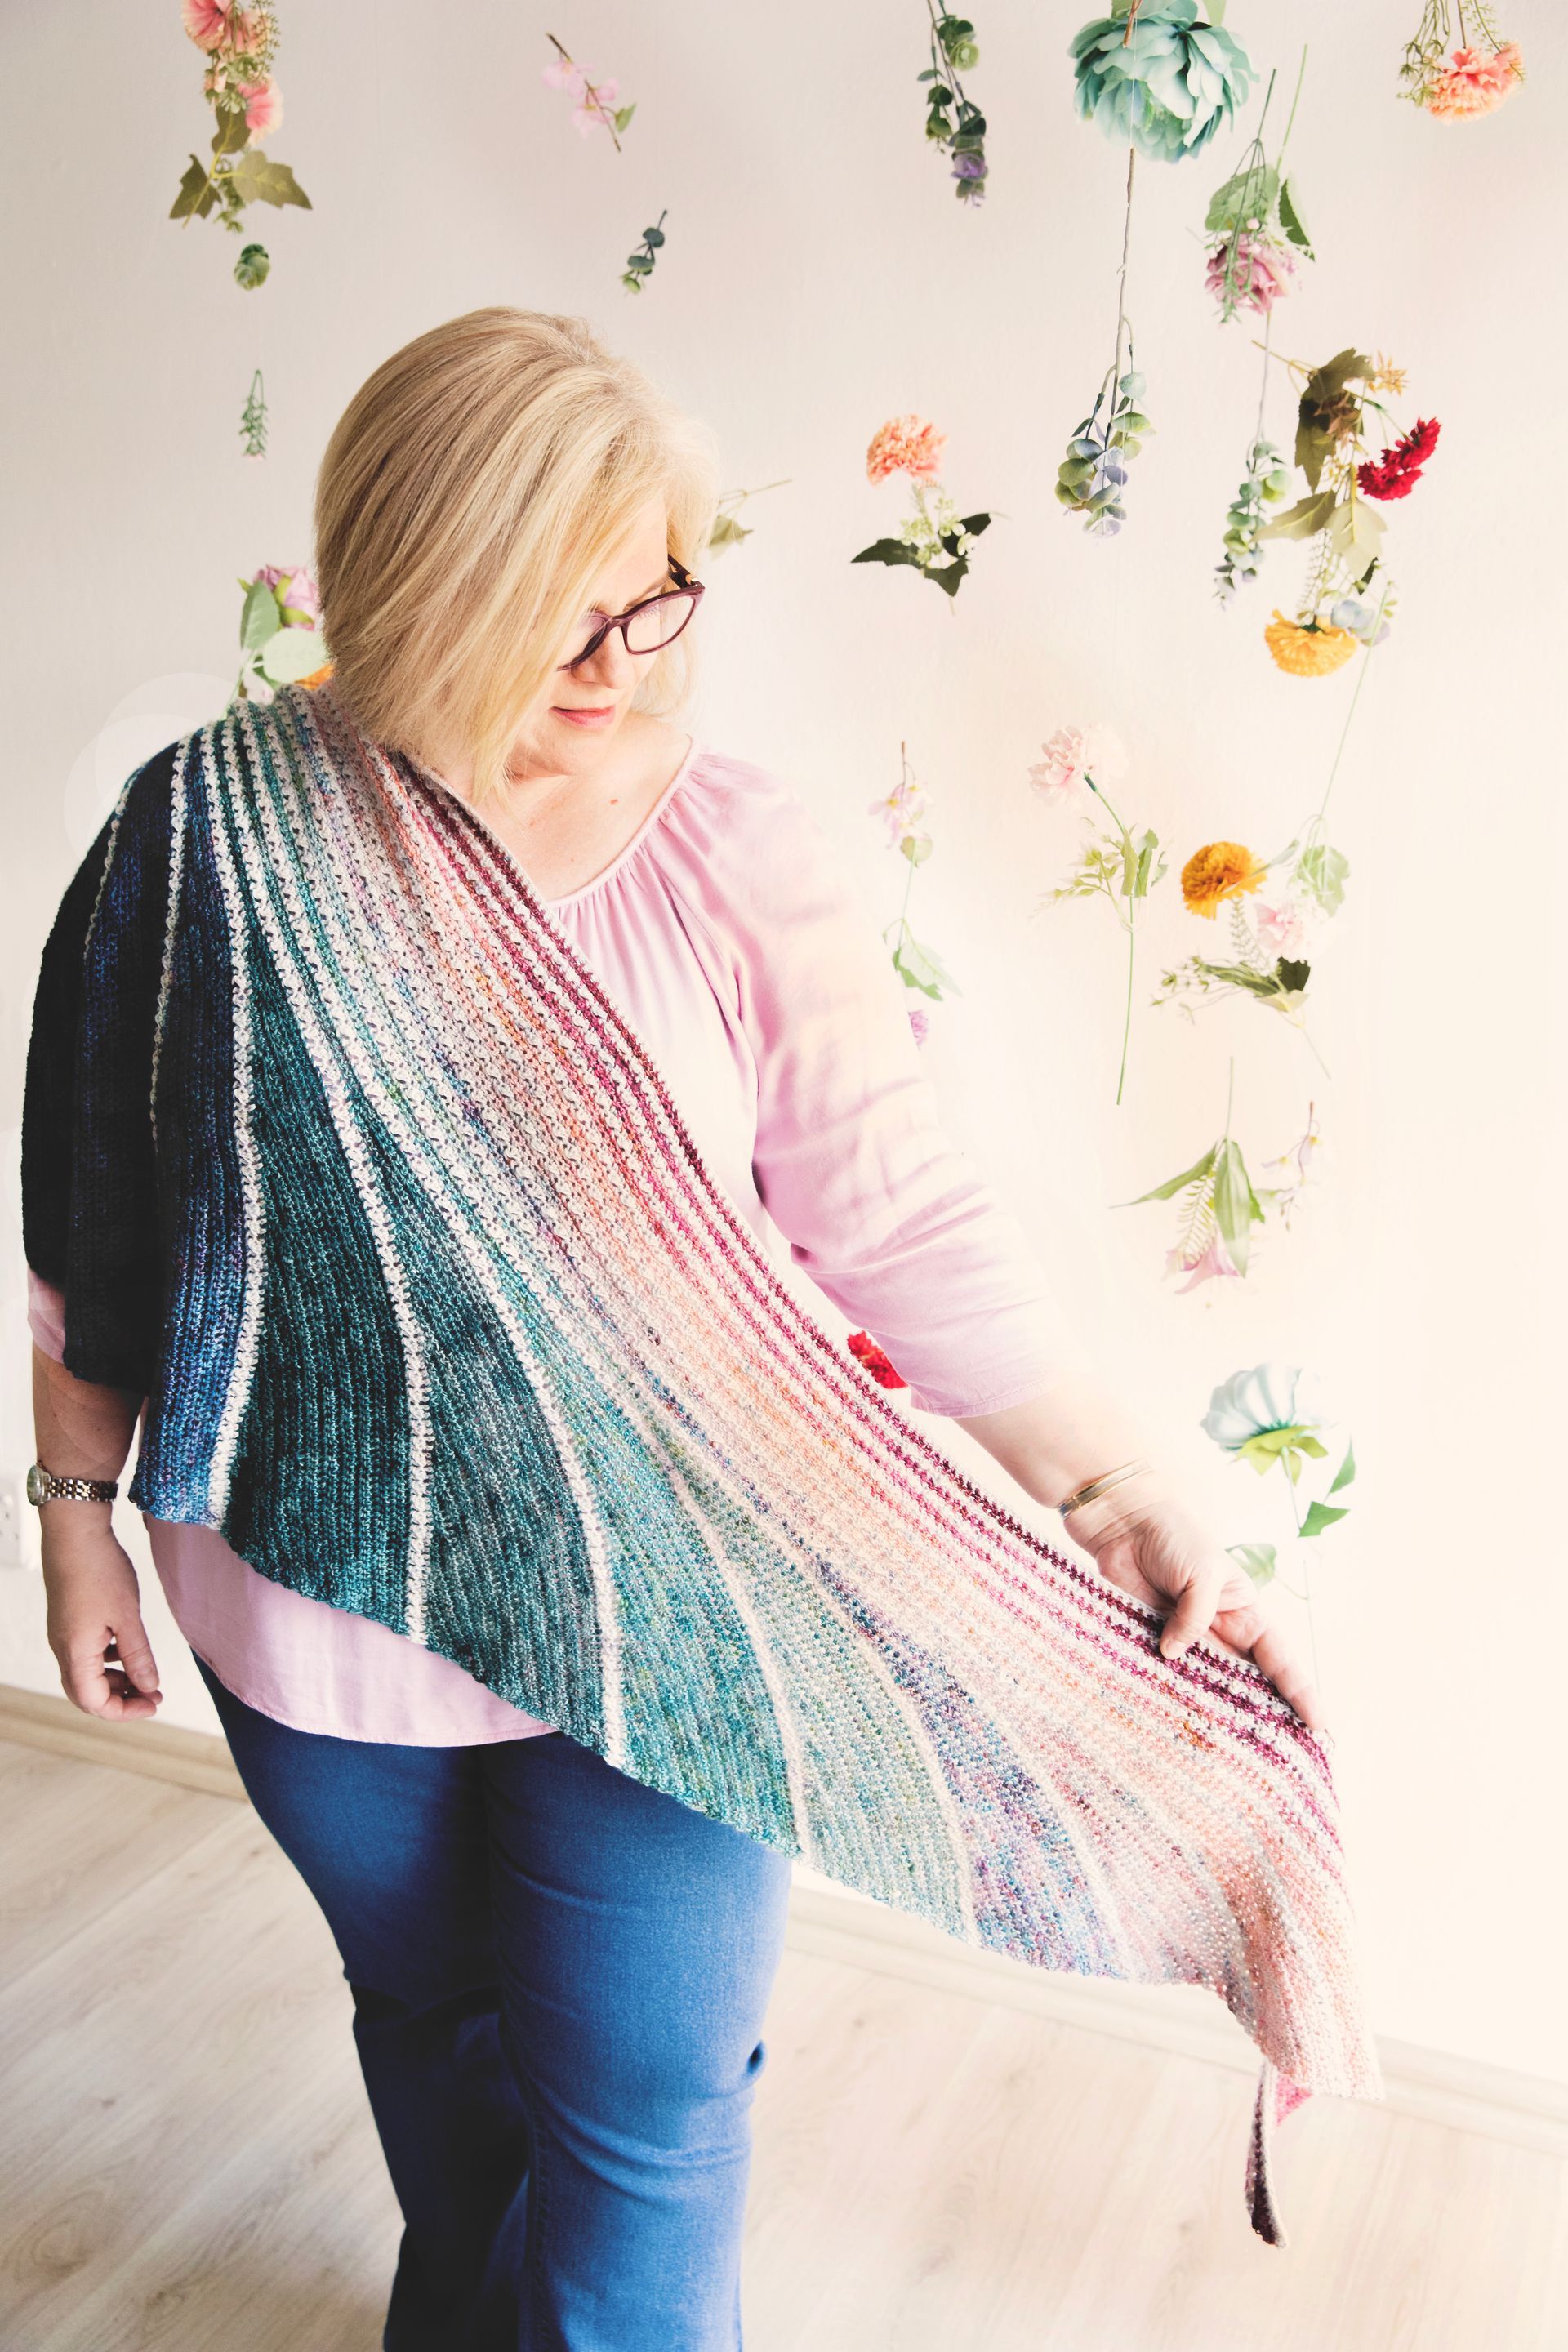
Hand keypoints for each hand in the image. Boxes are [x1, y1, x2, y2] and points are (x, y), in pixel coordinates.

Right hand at [42, 1513, 163, 1719]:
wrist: (75, 1532)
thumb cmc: (98, 1570)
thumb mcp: (127, 1616)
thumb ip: (138, 1655)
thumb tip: (148, 1685)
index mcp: (75, 1653)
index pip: (95, 1703)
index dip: (125, 1711)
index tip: (154, 1703)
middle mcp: (64, 1649)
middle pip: (87, 1694)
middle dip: (120, 1700)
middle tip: (152, 1696)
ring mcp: (64, 1635)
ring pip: (86, 1674)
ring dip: (115, 1681)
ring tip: (145, 1676)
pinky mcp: (69, 1621)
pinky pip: (86, 1654)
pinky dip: (108, 1661)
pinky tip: (128, 1651)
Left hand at [1066, 1472, 1325, 1732]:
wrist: (1124, 1522)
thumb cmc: (1174, 1537)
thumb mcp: (1203, 1572)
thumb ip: (1196, 1616)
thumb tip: (1174, 1655)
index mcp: (1244, 1611)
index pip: (1279, 1658)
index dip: (1299, 1691)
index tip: (1318, 1724)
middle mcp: (1219, 1632)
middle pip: (1247, 1681)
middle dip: (1263, 1714)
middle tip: (1279, 1755)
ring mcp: (1185, 1639)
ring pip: (1206, 1684)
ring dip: (1214, 1711)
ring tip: (1228, 1751)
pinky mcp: (1149, 1640)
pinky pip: (1164, 1674)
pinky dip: (1169, 1694)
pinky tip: (1174, 1720)